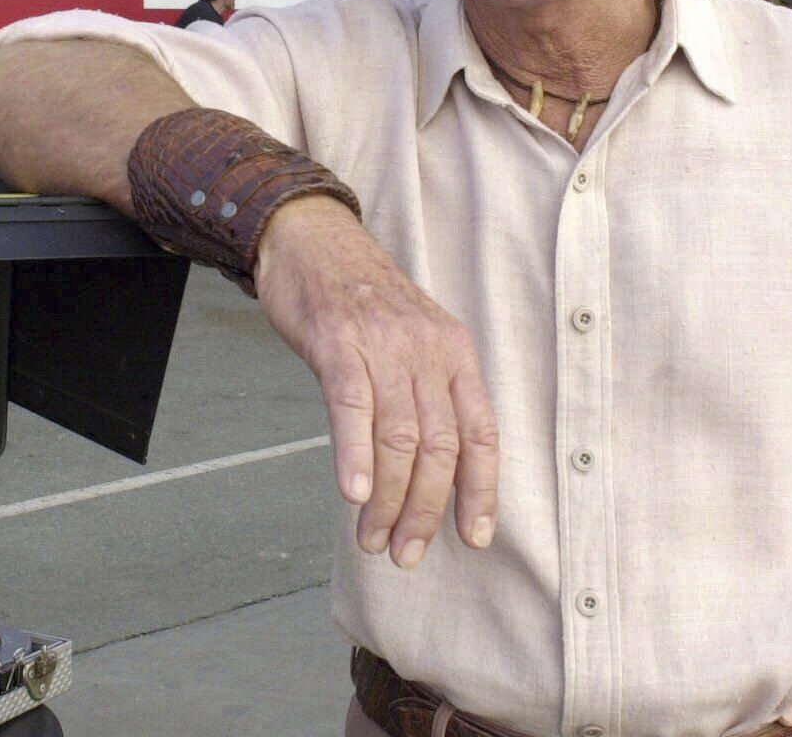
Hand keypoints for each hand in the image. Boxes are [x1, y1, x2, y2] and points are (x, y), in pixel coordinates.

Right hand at [252, 195, 498, 566]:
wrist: (310, 238)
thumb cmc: (358, 297)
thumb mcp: (411, 337)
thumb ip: (425, 391)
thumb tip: (428, 467)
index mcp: (455, 351)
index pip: (481, 432)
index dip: (481, 491)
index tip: (472, 538)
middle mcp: (427, 349)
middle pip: (440, 446)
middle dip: (425, 509)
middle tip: (405, 552)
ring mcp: (383, 345)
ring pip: (399, 437)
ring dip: (387, 499)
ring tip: (372, 539)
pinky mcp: (339, 343)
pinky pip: (354, 408)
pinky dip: (356, 456)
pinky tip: (352, 494)